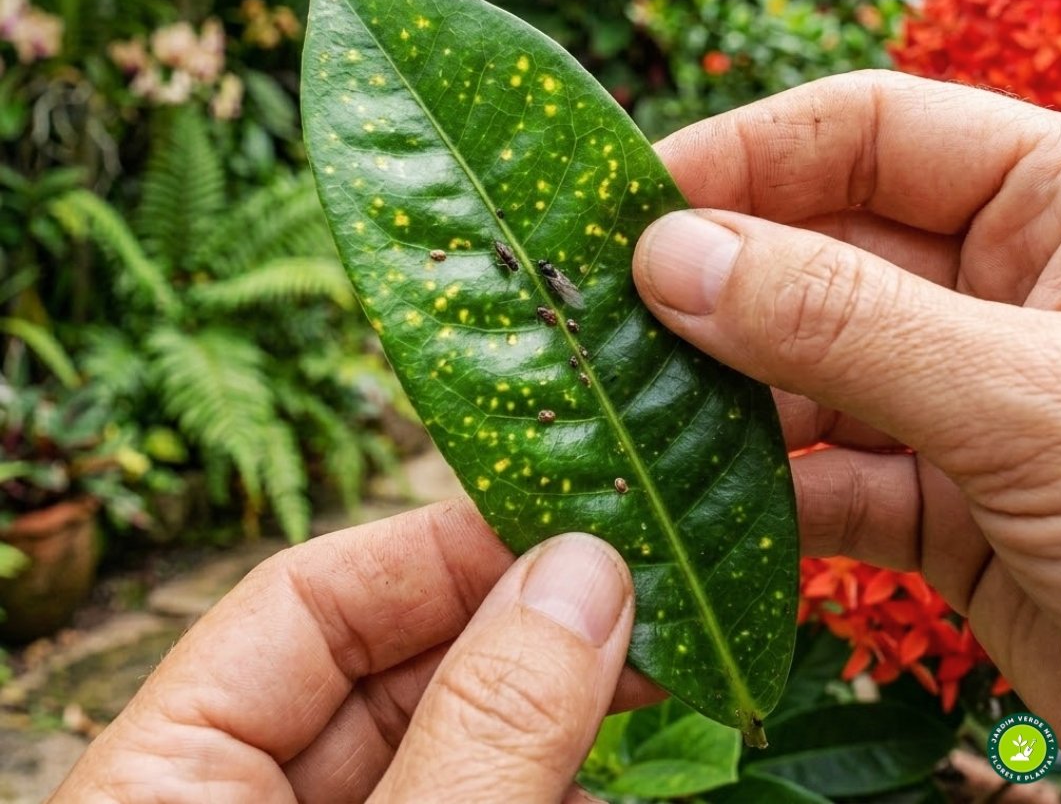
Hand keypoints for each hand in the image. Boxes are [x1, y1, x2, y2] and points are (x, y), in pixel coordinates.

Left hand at [50, 498, 653, 802]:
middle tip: (642, 594)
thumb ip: (480, 732)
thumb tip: (584, 573)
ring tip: (656, 666)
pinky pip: (479, 801)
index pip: (305, 601)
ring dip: (554, 708)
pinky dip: (549, 785)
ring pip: (452, 742)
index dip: (439, 547)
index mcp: (168, 777)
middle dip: (521, 628)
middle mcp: (240, 799)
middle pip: (392, 666)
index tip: (567, 521)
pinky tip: (621, 772)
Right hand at [633, 70, 1060, 749]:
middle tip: (599, 321)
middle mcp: (1008, 287)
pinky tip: (698, 511)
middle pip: (821, 256)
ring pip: (813, 376)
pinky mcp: (953, 507)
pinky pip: (837, 483)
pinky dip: (770, 500)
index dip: (743, 158)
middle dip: (714, 293)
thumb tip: (670, 257)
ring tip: (626, 418)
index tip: (629, 207)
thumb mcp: (1030, 401)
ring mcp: (972, 399)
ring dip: (726, 404)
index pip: (869, 133)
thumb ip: (843, 323)